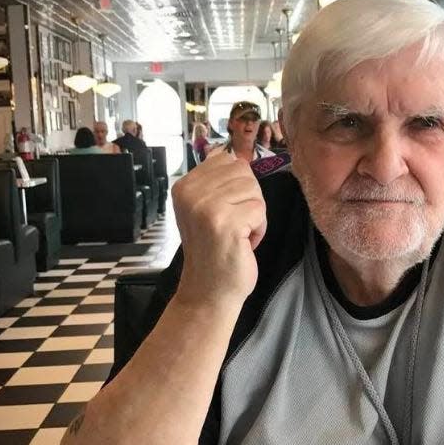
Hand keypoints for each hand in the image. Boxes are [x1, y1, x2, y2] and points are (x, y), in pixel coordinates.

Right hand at [171, 152, 265, 304]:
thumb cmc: (214, 250)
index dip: (238, 186)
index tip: (226, 211)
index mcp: (184, 185)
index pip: (228, 160)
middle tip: (234, 225)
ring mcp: (205, 207)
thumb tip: (234, 152)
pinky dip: (259, 229)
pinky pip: (260, 210)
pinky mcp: (224, 222)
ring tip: (237, 235)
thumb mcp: (205, 208)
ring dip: (255, 216)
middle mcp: (190, 192)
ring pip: (254, 191)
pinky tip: (243, 243)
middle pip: (244, 173)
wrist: (209, 291)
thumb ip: (216, 181)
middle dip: (249, 200)